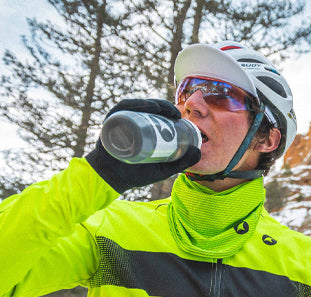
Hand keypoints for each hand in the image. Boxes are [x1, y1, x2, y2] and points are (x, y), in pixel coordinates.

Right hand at [85, 99, 200, 192]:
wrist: (113, 180)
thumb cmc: (137, 174)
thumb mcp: (163, 169)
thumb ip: (181, 162)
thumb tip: (199, 152)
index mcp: (142, 130)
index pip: (156, 116)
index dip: (168, 112)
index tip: (179, 116)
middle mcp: (132, 123)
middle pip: (148, 109)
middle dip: (163, 107)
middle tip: (175, 113)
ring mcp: (121, 121)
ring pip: (137, 106)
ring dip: (152, 103)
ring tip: (164, 109)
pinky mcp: (111, 122)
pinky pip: (122, 108)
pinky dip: (134, 104)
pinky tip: (147, 106)